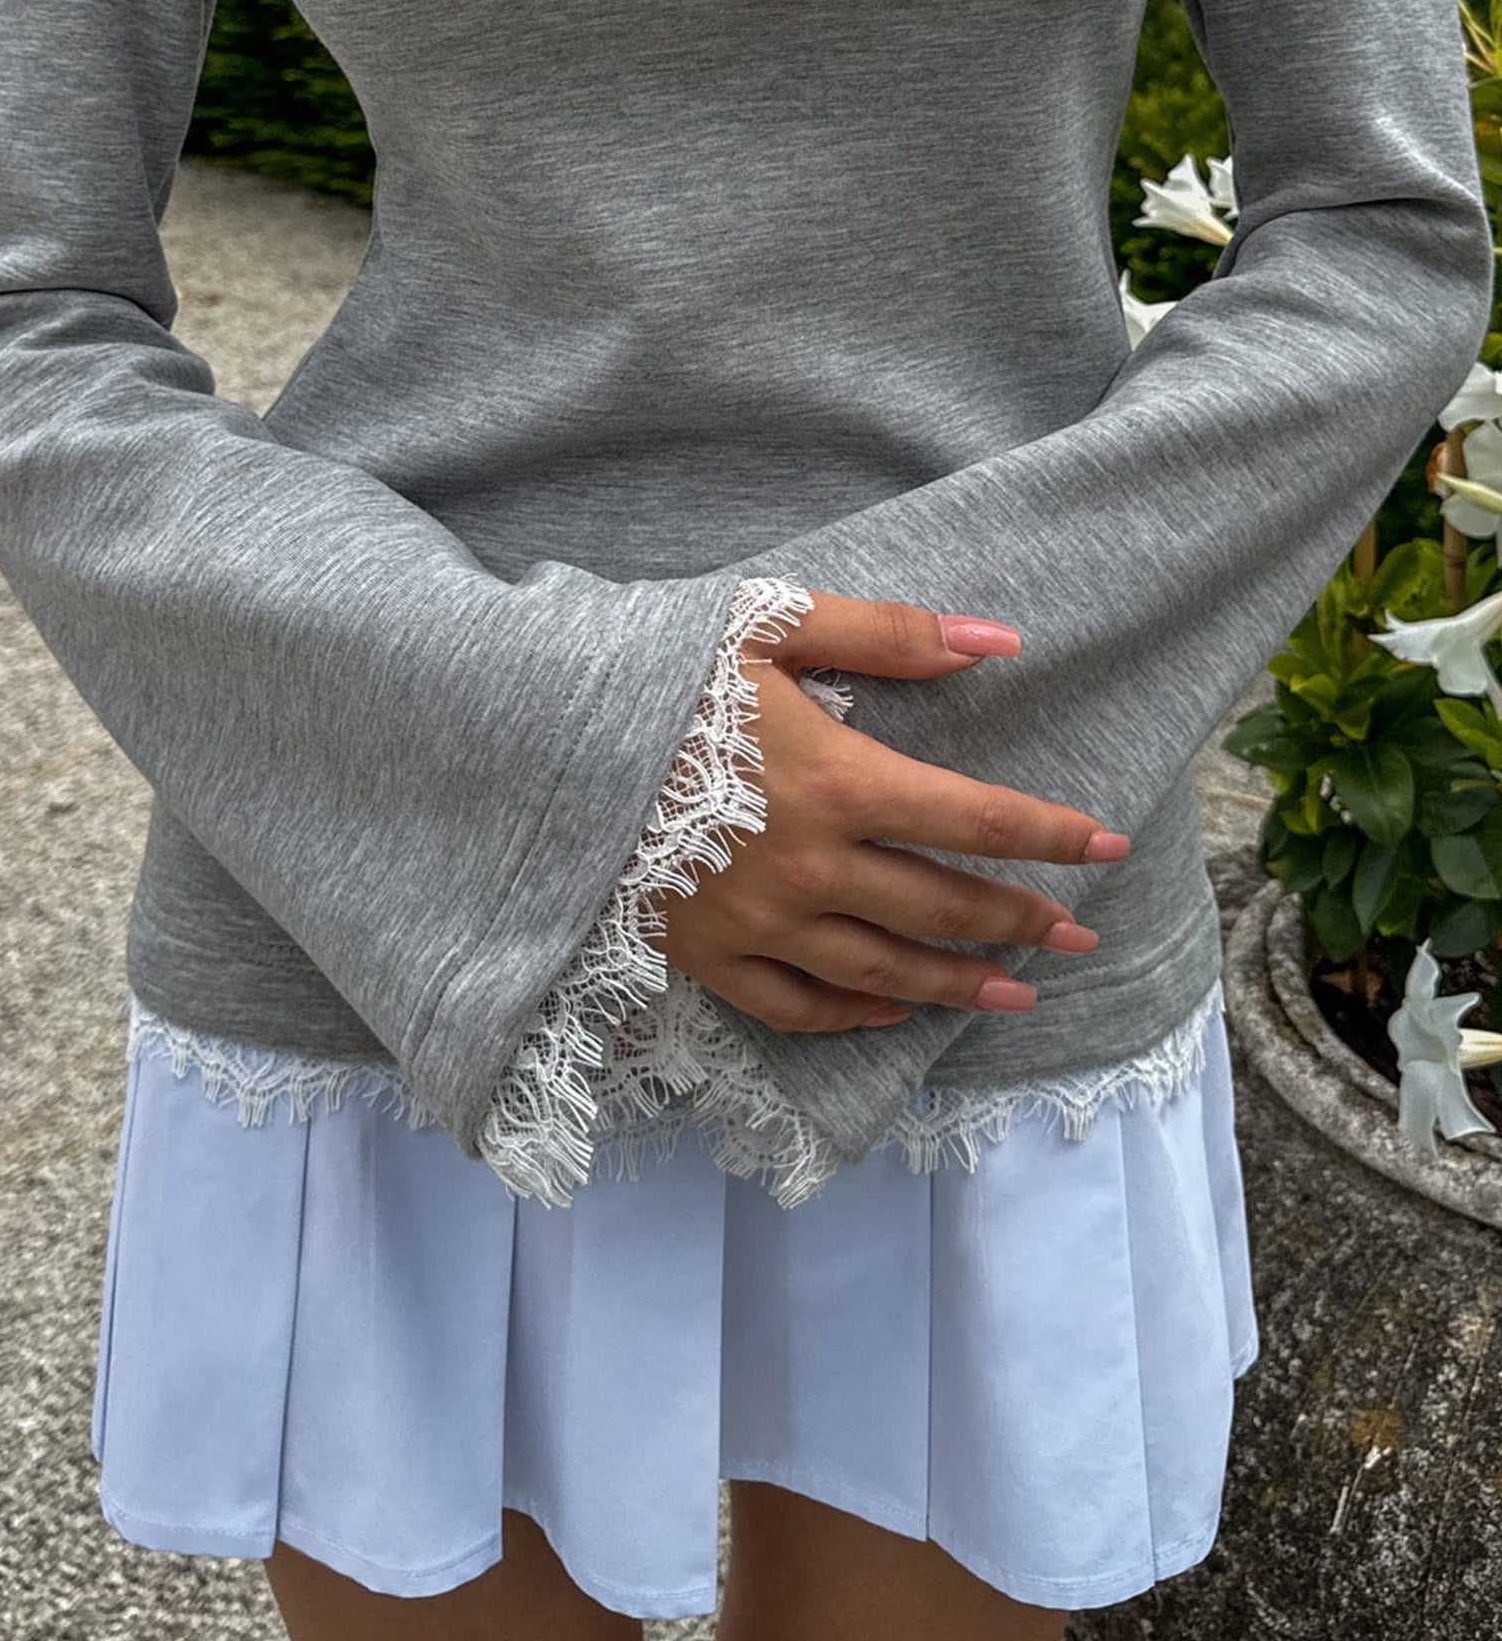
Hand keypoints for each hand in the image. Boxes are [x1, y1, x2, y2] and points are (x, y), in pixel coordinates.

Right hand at [654, 589, 1129, 1035]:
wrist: (529, 739)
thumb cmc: (652, 669)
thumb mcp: (768, 624)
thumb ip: (887, 633)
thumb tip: (996, 638)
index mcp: (838, 781)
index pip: (974, 818)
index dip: (1051, 835)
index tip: (1110, 846)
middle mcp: (811, 867)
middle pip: (941, 908)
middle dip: (1020, 923)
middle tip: (1077, 937)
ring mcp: (757, 923)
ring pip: (883, 973)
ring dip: (958, 986)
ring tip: (1015, 995)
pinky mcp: (704, 956)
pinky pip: (796, 1006)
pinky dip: (854, 1017)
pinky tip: (892, 1013)